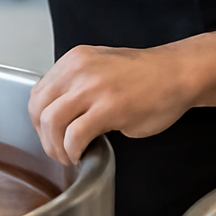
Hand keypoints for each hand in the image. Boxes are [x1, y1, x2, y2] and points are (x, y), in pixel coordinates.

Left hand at [28, 43, 198, 164]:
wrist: (178, 74)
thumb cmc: (144, 76)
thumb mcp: (100, 67)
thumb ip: (76, 85)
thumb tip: (58, 114)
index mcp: (74, 60)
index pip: (38, 94)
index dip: (39, 121)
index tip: (51, 135)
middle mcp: (79, 70)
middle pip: (39, 110)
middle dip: (44, 138)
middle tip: (58, 151)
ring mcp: (93, 87)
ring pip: (52, 123)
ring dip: (56, 147)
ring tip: (69, 155)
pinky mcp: (109, 108)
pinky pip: (74, 135)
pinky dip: (72, 151)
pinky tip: (82, 154)